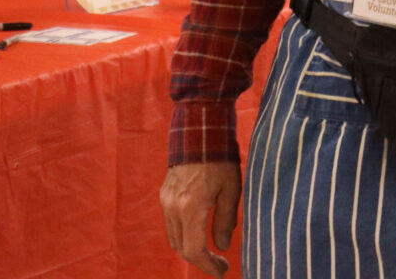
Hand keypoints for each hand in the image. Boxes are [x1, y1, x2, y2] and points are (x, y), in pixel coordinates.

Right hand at [161, 160, 241, 277]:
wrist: (199, 130)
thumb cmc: (220, 158)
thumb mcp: (231, 189)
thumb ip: (226, 220)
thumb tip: (221, 245)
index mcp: (190, 207)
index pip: (193, 250)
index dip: (208, 266)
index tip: (222, 270)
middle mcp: (173, 207)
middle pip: (181, 248)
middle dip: (201, 260)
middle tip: (220, 263)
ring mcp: (166, 201)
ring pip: (174, 237)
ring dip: (191, 249)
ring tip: (211, 251)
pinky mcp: (164, 195)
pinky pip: (171, 224)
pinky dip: (184, 234)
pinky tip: (200, 231)